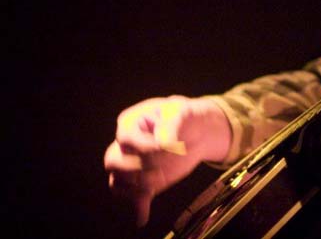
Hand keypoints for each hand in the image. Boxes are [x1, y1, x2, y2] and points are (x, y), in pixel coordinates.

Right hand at [104, 95, 230, 226]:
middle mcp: (125, 146)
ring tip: (159, 181)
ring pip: (118, 181)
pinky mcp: (144, 181)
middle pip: (113, 162)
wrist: (197, 132)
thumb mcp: (183, 113)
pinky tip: (143, 217)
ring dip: (135, 187)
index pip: (126, 138)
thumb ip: (172, 124)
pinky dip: (138, 207)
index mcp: (130, 123)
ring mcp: (133, 164)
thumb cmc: (186, 117)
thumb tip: (165, 142)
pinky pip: (133, 196)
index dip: (146, 146)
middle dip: (136, 168)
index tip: (170, 148)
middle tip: (160, 168)